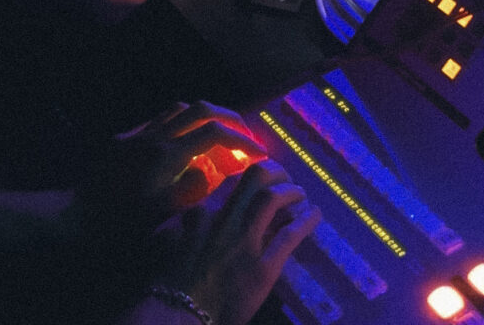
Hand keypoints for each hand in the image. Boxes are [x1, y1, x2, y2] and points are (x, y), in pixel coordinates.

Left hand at [78, 102, 267, 241]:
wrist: (75, 219)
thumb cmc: (119, 226)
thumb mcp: (162, 215)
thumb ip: (193, 188)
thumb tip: (213, 168)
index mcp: (166, 155)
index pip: (214, 133)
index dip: (241, 141)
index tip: (259, 154)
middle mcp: (154, 136)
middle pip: (201, 110)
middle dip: (229, 119)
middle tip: (246, 136)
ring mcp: (138, 135)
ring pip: (180, 109)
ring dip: (205, 117)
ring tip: (220, 136)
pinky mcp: (124, 140)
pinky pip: (160, 120)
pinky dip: (181, 124)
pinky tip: (185, 144)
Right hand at [149, 160, 320, 324]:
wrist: (179, 312)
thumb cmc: (171, 279)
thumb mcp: (168, 237)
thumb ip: (186, 218)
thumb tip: (197, 207)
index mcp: (204, 211)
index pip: (232, 180)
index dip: (250, 175)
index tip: (259, 176)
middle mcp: (226, 219)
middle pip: (256, 178)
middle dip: (275, 172)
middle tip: (284, 177)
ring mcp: (246, 242)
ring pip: (274, 200)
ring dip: (291, 192)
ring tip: (301, 192)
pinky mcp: (263, 268)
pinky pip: (289, 236)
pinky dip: (305, 221)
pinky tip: (315, 214)